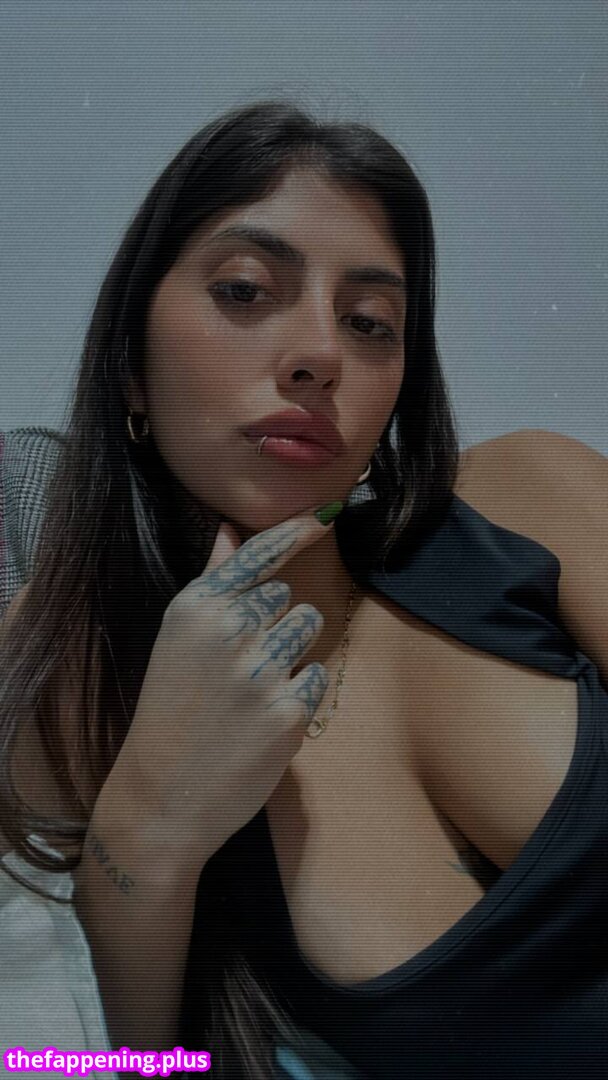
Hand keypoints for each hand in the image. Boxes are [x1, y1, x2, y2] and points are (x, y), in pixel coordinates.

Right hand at [102, 501, 342, 866]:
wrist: (162, 797)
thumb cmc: (170, 711)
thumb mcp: (176, 639)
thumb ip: (211, 581)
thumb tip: (228, 530)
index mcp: (197, 607)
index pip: (259, 554)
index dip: (295, 530)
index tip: (324, 514)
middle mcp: (229, 630)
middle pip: (287, 595)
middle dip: (274, 621)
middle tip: (237, 666)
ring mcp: (261, 672)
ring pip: (309, 626)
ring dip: (293, 651)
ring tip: (253, 688)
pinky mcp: (289, 713)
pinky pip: (317, 675)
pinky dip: (299, 693)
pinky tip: (264, 718)